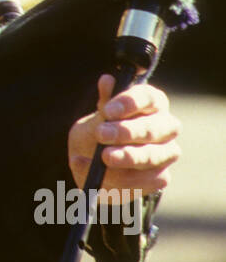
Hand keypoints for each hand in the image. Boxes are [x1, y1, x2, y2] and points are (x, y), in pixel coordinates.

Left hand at [68, 74, 180, 197]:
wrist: (95, 164)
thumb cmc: (101, 132)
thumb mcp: (97, 117)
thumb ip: (105, 102)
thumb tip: (107, 80)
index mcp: (154, 104)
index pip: (150, 98)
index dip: (130, 103)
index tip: (107, 111)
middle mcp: (166, 128)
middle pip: (153, 128)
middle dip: (126, 132)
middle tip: (101, 134)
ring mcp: (166, 154)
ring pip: (151, 156)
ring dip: (125, 157)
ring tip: (103, 157)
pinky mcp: (160, 178)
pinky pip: (141, 181)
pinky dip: (116, 179)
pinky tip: (96, 175)